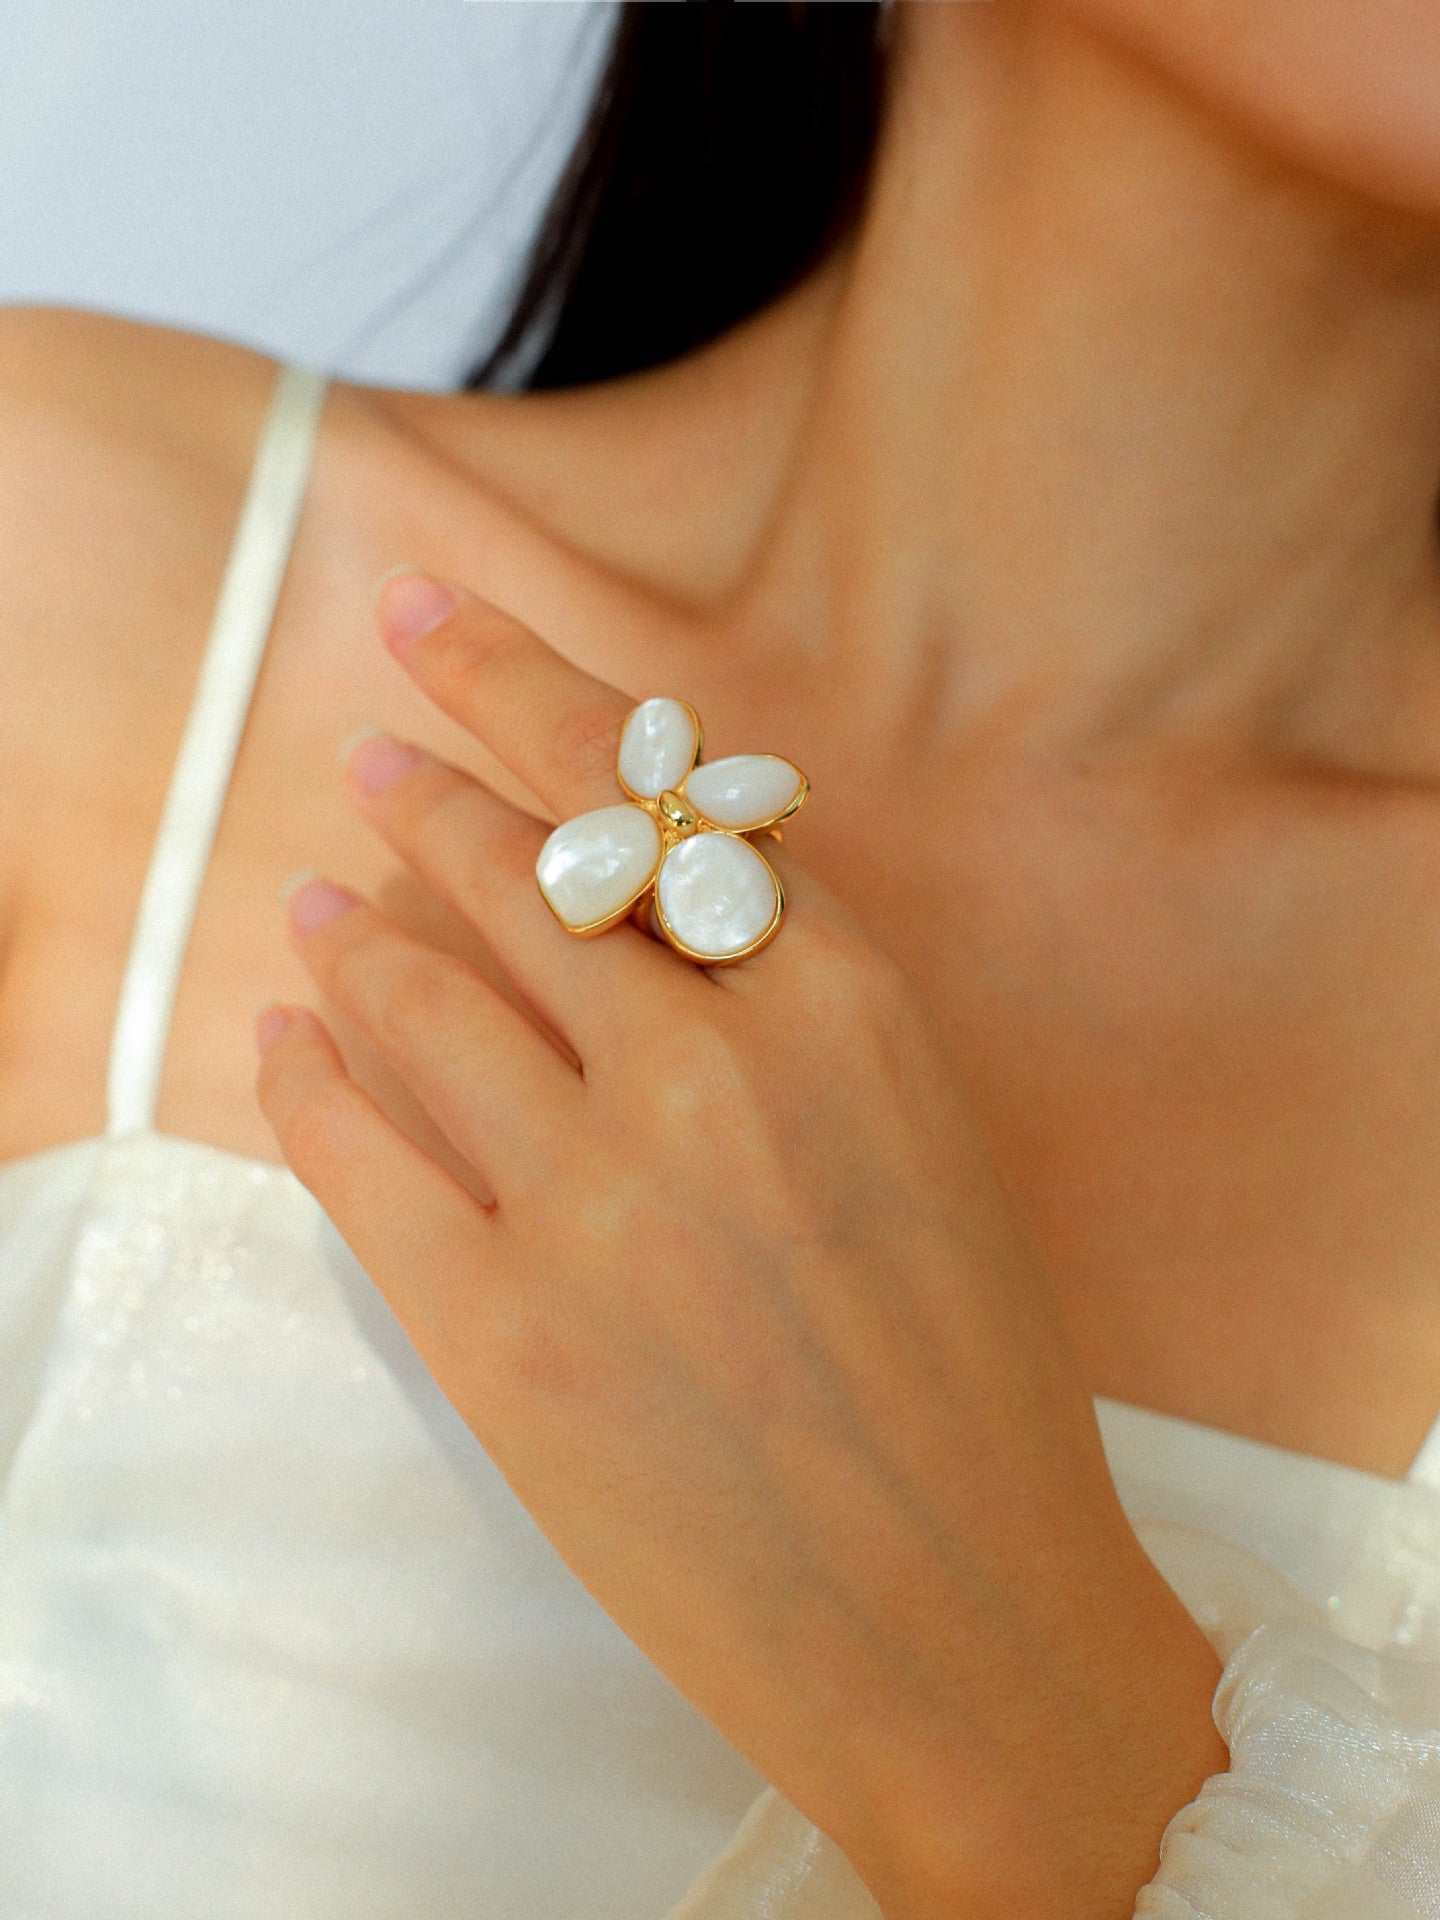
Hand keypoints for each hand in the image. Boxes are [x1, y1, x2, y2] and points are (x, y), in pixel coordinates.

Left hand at [255, 573, 1228, 1919]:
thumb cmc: (974, 1379)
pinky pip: (359, 1149)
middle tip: (376, 751)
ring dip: (357, 924)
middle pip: (525, 873)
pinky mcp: (501, 1332)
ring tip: (319, 894)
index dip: (526, 690)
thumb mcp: (928, 1135)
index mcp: (849, 1008)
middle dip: (433, 792)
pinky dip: (308, 1071)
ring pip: (424, 992)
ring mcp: (596, 1201)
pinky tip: (288, 1032)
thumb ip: (799, 1002)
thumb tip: (642, 901)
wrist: (963, 1617)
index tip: (437, 624)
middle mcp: (715, 1074)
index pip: (651, 795)